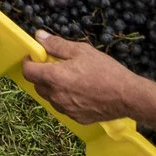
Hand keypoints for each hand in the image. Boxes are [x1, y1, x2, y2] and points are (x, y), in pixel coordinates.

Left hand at [21, 32, 145, 124]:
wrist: (127, 96)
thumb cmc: (106, 71)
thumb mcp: (81, 51)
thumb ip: (57, 44)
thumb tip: (39, 36)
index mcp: (54, 77)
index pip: (28, 71)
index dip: (29, 62)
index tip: (35, 57)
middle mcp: (56, 96)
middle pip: (38, 85)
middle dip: (42, 74)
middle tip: (56, 66)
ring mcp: (65, 109)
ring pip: (50, 97)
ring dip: (54, 88)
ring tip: (72, 79)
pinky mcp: (76, 118)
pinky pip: (64, 107)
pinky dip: (66, 99)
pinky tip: (81, 92)